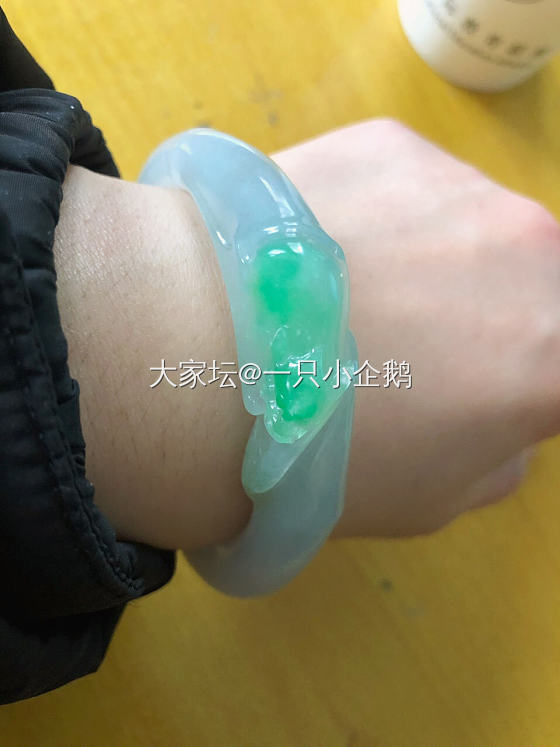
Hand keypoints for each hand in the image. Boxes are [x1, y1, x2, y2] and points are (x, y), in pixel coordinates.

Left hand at [54, 119, 559, 547]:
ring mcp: (461, 186)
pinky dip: (372, 216)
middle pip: (523, 278)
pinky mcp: (390, 143)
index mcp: (554, 354)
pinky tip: (311, 252)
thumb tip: (503, 413)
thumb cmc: (324, 460)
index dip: (515, 372)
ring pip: (464, 225)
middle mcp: (531, 253)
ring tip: (341, 293)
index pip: (555, 353)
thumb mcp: (432, 500)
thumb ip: (499, 454)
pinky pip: (403, 187)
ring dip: (426, 257)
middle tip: (402, 339)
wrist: (201, 363)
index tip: (469, 383)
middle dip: (480, 309)